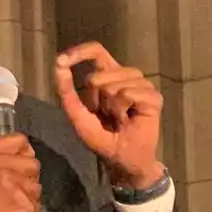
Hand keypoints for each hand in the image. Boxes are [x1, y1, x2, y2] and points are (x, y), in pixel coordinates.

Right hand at [0, 134, 40, 211]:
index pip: (20, 140)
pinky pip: (35, 205)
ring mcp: (8, 180)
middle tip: (19, 193)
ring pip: (36, 187)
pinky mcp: (17, 199)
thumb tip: (24, 159)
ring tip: (15, 209)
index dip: (25, 155)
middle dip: (30, 180)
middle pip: (33, 163)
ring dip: (30, 200)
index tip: (21, 169)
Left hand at [54, 42, 164, 189]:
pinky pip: (129, 94)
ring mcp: (142, 85)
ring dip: (110, 108)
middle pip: (100, 75)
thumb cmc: (103, 138)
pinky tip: (130, 120)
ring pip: (114, 85)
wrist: (122, 160)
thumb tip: (58, 65)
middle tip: (107, 116)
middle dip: (95, 100)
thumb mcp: (79, 116)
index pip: (97, 51)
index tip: (62, 60)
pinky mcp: (153, 97)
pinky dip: (122, 111)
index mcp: (109, 76)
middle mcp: (127, 75)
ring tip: (119, 119)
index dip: (80, 52)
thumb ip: (67, 92)